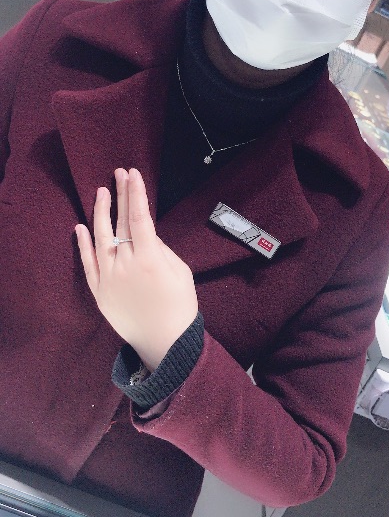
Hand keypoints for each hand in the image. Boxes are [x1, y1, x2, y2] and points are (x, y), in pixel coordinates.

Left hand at [76, 168, 197, 371]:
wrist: (165, 342)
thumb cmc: (180, 306)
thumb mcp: (180, 271)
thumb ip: (161, 249)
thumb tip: (145, 235)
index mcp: (149, 259)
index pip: (139, 217)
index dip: (136, 194)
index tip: (134, 174)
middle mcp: (125, 265)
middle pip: (120, 222)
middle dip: (121, 195)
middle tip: (119, 173)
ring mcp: (109, 278)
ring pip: (100, 238)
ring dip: (101, 212)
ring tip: (102, 192)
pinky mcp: (99, 291)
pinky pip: (88, 263)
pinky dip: (83, 244)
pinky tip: (80, 226)